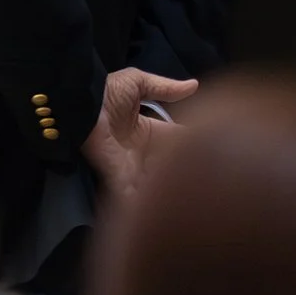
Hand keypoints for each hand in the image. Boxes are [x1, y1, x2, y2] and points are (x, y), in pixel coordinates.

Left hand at [81, 70, 199, 200]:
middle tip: (212, 183)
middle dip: (188, 174)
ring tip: (199, 201)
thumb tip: (194, 85)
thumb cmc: (105, 92)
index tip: (217, 152)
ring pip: (158, 185)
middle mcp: (143, 152)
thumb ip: (165, 88)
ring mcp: (131, 168)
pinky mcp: (119, 178)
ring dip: (173, 192)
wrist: (78, 105)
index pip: (177, 142)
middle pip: (171, 168)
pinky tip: (170, 211)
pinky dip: (148, 203)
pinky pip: (136, 196)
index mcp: (148, 131)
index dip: (195, 146)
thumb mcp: (137, 83)